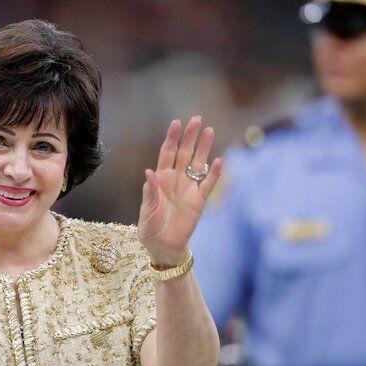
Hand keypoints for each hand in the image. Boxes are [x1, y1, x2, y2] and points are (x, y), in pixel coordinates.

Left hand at [137, 116, 222, 265]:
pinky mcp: (199, 201)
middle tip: (197, 119)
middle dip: (190, 136)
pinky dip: (214, 174)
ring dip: (204, 148)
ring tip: (210, 131)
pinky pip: (208, 184)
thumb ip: (150, 192)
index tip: (177, 122)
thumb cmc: (150, 229)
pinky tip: (218, 161)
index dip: (172, 138)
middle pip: (184, 153)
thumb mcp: (146, 211)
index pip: (167, 153)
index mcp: (160, 179)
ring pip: (198, 164)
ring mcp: (188, 189)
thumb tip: (149, 172)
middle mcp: (175, 180)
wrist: (163, 247)